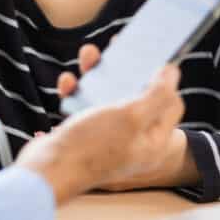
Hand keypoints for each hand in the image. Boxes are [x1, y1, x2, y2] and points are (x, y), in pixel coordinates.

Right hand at [53, 43, 199, 191]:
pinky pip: (84, 104)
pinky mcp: (84, 133)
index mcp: (152, 141)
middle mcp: (132, 139)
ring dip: (97, 74)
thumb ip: (157, 95)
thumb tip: (172, 73)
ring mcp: (107, 136)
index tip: (153, 58)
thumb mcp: (131, 116)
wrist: (46, 172)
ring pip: (108, 96)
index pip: (170, 104)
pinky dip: (76, 90)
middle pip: (137, 96)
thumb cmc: (91, 148)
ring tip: (89, 56)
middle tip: (119, 47)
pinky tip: (68, 83)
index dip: (164, 80)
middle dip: (127, 70)